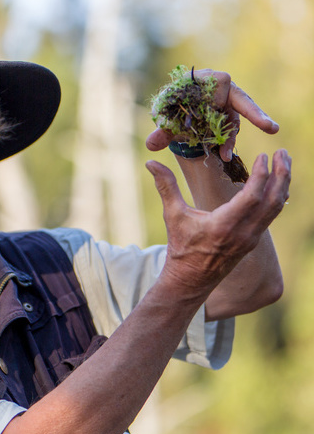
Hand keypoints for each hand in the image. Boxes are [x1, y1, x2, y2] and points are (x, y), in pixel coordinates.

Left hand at [146, 69, 279, 161]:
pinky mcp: (227, 114)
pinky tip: (224, 155)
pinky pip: (231, 127)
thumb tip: (151, 145)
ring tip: (225, 155)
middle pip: (239, 99)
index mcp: (202, 80)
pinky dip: (227, 141)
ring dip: (230, 137)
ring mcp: (225, 102)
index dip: (223, 96)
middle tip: (270, 128)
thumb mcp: (165, 122)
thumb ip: (161, 132)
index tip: (220, 109)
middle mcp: (218, 88)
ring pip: (235, 118)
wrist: (171, 114)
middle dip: (254, 114)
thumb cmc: (169, 111)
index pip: (221, 81)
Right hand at [146, 148, 290, 298]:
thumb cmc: (180, 248)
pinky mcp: (252, 242)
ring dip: (282, 185)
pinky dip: (275, 198)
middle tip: (283, 153)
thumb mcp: (172, 216)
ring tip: (283, 164)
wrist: (190, 280)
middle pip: (273, 200)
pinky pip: (270, 216)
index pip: (252, 196)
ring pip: (276, 208)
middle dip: (282, 174)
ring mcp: (251, 239)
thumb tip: (150, 163)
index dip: (261, 174)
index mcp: (224, 226)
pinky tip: (274, 185)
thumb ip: (166, 187)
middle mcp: (243, 233)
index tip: (263, 155)